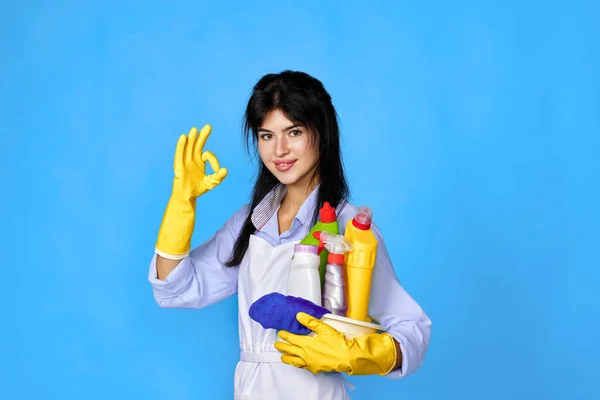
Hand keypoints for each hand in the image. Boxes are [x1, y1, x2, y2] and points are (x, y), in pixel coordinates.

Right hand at [171, 125, 227, 200]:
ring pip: (188, 148)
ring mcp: (184, 162)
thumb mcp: (211, 183)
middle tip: (209, 126)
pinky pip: (179, 154)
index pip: (207, 154)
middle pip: (197, 145)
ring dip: (192, 138)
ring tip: (195, 129)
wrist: (187, 197)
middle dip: (202, 136)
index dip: (214, 160)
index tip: (218, 170)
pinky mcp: (179, 167)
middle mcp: (191, 159)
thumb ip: (218, 177)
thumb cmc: (198, 190)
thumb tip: (225, 170)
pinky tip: (183, 137)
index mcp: (199, 162)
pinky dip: (181, 146)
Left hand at [274, 312, 396, 375]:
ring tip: (282, 357)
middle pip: (290, 350)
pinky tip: (298, 364)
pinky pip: (302, 366)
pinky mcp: (315, 368)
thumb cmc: (337, 343)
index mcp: (307, 343)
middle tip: (277, 344)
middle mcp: (306, 354)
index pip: (292, 338)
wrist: (347, 357)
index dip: (285, 335)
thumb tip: (299, 315)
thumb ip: (310, 322)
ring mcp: (310, 363)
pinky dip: (297, 364)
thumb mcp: (324, 328)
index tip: (280, 333)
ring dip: (287, 358)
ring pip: (294, 360)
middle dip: (283, 346)